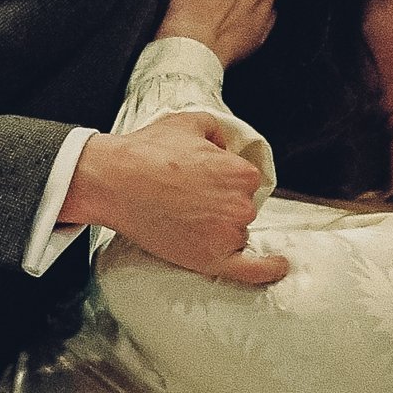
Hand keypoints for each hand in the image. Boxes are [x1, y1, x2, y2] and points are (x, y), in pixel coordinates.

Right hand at [60, 112, 285, 285]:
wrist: (113, 181)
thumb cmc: (147, 152)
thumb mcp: (190, 122)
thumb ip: (220, 131)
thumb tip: (227, 146)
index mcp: (241, 172)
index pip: (245, 180)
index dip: (222, 178)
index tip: (199, 177)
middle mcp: (240, 205)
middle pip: (241, 207)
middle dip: (219, 201)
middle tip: (185, 195)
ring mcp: (226, 235)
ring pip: (235, 232)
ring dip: (218, 227)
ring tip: (182, 214)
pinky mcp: (210, 259)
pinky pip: (251, 270)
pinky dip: (268, 269)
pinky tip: (278, 266)